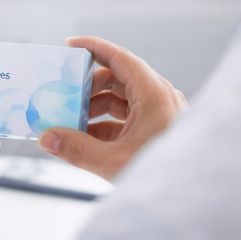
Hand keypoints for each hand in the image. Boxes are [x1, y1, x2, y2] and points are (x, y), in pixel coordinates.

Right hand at [37, 36, 186, 179]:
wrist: (194, 194)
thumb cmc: (164, 174)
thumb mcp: (114, 161)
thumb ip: (76, 149)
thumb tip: (47, 138)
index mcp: (154, 95)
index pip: (120, 58)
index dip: (93, 48)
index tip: (70, 45)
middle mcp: (160, 98)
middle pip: (118, 78)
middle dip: (87, 85)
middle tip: (62, 93)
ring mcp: (161, 114)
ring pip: (121, 99)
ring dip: (94, 107)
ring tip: (70, 120)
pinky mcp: (158, 130)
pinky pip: (127, 117)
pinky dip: (104, 123)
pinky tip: (85, 137)